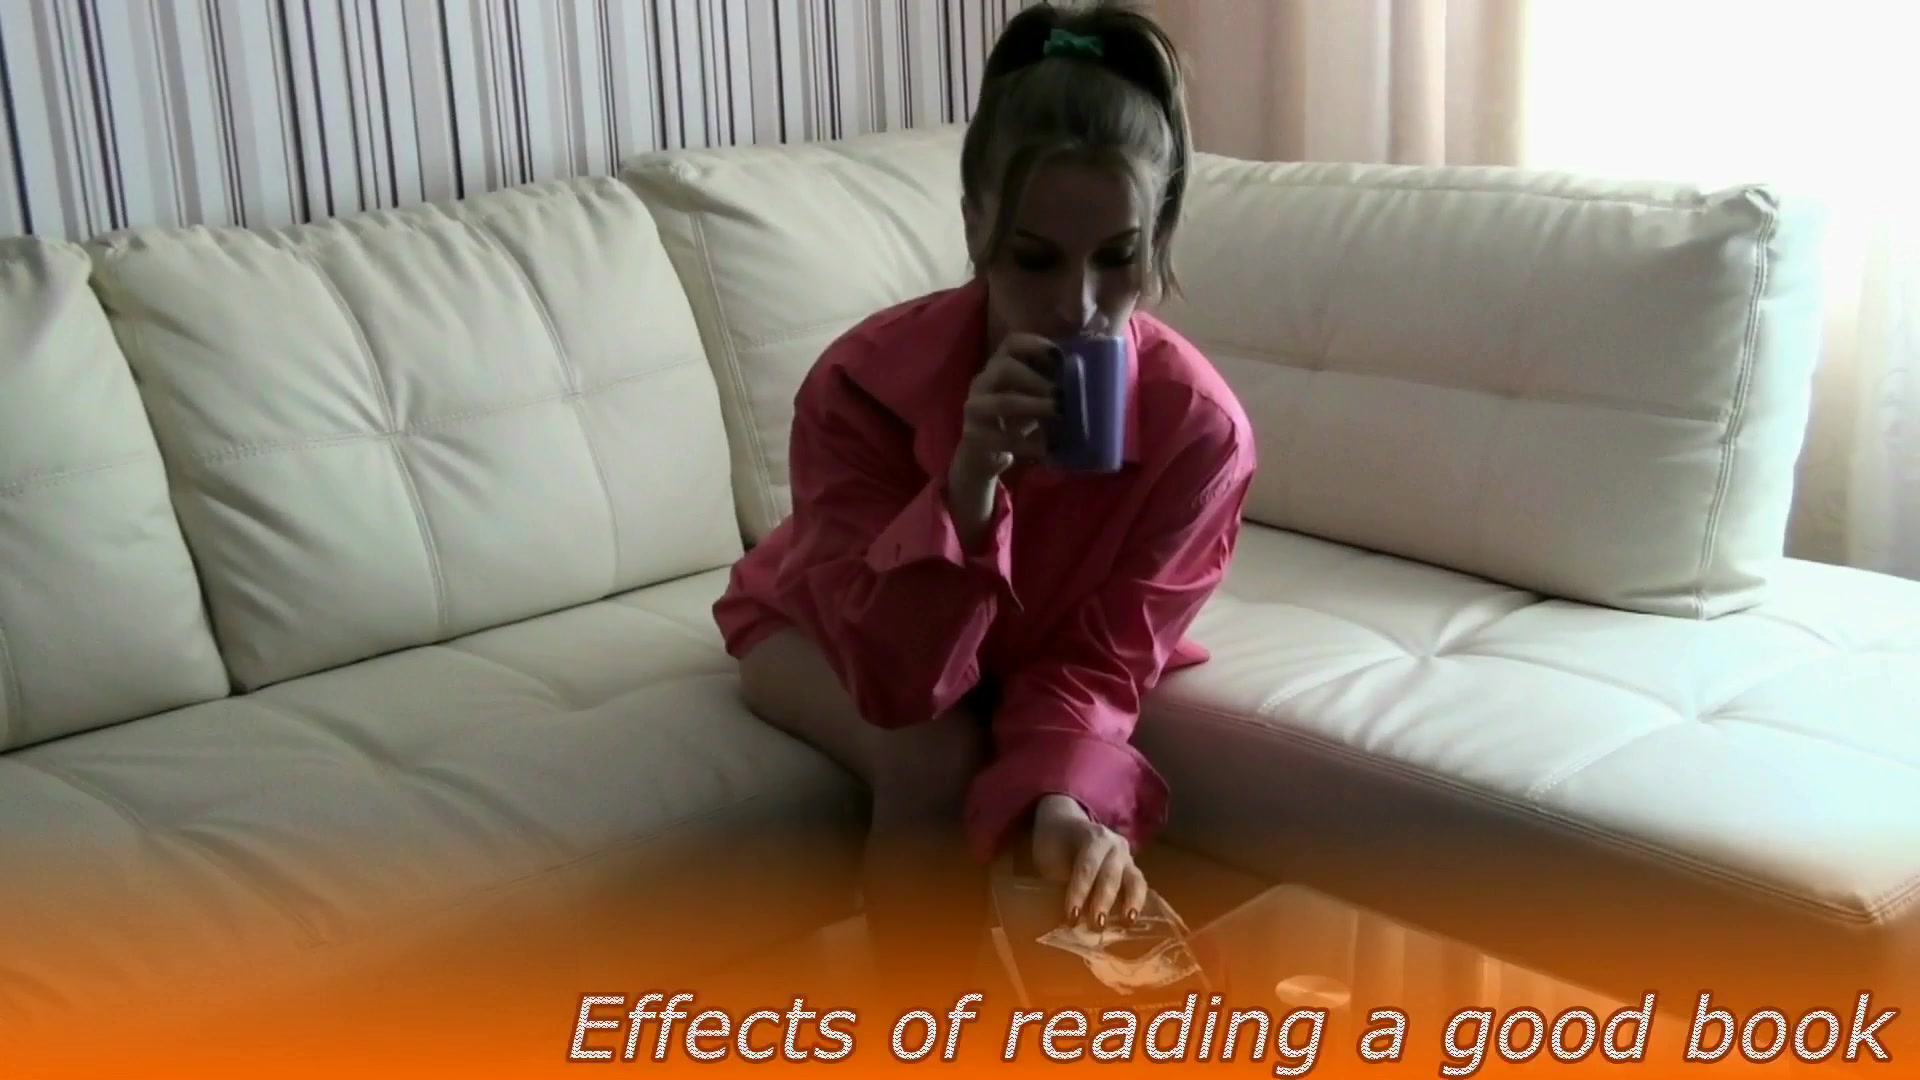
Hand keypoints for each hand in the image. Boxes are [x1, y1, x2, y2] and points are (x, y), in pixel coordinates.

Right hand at [949, 333, 1060, 492]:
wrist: (984, 454)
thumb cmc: (1016, 419)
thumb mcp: (1034, 397)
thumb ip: (1054, 383)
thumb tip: (1092, 374)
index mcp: (1000, 366)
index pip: (1012, 343)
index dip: (1036, 344)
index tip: (1060, 356)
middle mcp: (984, 382)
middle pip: (1005, 368)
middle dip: (1037, 379)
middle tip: (1062, 394)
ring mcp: (976, 409)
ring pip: (1002, 402)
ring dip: (1034, 406)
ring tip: (1059, 414)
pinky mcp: (975, 436)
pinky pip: (1002, 438)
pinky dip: (1028, 444)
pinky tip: (1047, 448)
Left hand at [1030, 793, 1148, 928]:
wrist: (1066, 826)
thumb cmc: (1055, 847)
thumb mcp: (1050, 860)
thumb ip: (1057, 881)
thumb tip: (1061, 916)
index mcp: (1091, 837)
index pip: (1086, 867)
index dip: (1079, 893)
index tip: (1072, 917)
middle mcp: (1113, 846)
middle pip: (1110, 875)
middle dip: (1103, 901)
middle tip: (1097, 926)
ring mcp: (1126, 857)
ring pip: (1133, 880)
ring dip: (1130, 902)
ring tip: (1127, 923)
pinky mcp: (1133, 870)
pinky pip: (1139, 886)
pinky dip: (1137, 903)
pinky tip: (1131, 921)